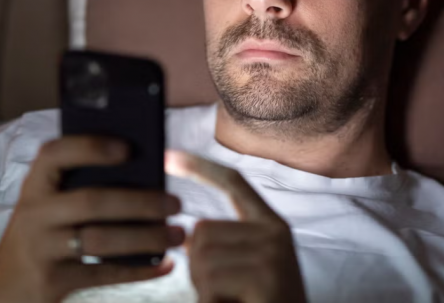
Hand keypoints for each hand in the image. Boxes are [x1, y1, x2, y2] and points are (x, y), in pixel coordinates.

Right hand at [0, 136, 183, 302]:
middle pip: (92, 201)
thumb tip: (145, 170)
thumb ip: (80, 185)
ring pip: (101, 240)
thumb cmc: (41, 235)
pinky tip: (165, 264)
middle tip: (176, 203)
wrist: (0, 288)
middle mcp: (34, 214)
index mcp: (35, 186)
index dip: (90, 146)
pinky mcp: (53, 281)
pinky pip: (104, 274)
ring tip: (177, 233)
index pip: (55, 154)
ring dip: (146, 237)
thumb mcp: (48, 206)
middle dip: (140, 200)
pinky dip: (139, 269)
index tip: (129, 147)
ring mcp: (42, 249)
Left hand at [166, 151, 306, 302]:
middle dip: (198, 268)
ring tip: (233, 301)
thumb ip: (221, 246)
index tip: (168, 155)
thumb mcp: (244, 270)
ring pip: (201, 259)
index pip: (234, 183)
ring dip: (205, 290)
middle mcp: (276, 232)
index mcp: (271, 225)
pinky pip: (210, 283)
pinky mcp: (265, 275)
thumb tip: (186, 233)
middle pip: (202, 230)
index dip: (200, 167)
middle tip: (226, 292)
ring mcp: (273, 253)